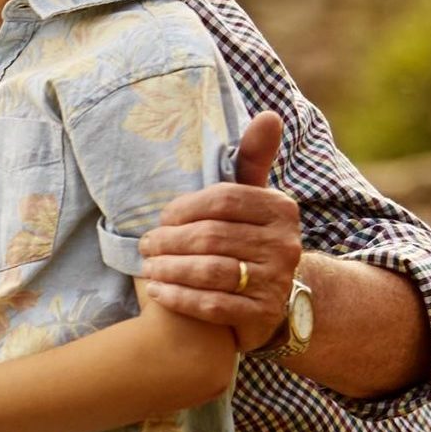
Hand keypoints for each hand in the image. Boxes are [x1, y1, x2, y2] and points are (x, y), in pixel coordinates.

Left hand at [138, 110, 301, 351]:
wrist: (272, 297)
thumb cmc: (248, 236)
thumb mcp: (253, 198)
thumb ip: (252, 159)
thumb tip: (268, 115)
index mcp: (281, 209)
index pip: (222, 200)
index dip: (184, 208)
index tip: (161, 217)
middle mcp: (286, 245)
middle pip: (211, 236)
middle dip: (169, 241)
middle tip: (145, 245)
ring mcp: (276, 282)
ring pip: (210, 271)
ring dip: (169, 269)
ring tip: (147, 267)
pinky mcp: (262, 316)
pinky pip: (213, 304)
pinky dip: (179, 298)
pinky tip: (158, 292)